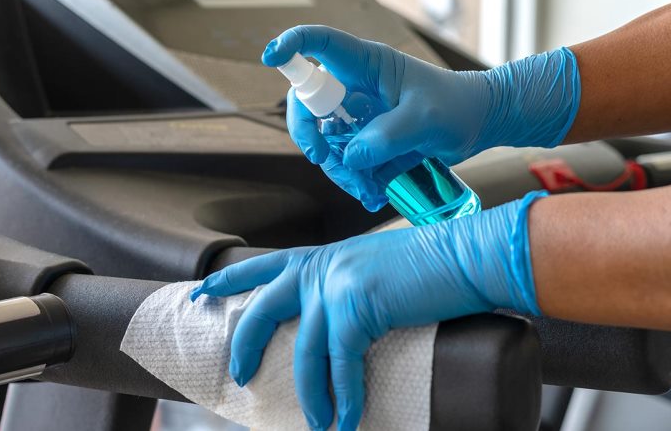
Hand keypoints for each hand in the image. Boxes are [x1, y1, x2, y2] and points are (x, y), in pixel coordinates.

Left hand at [191, 191, 545, 429]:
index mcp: (324, 257)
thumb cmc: (434, 267)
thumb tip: (343, 327)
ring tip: (316, 422)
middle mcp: (323, 267)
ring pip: (303, 350)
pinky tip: (347, 419)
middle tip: (240, 375)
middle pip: (263, 309)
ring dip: (309, 394)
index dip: (228, 282)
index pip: (262, 266)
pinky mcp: (357, 307)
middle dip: (245, 344)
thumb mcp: (377, 272)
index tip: (200, 294)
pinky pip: (339, 365)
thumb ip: (351, 291)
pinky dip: (344, 398)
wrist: (470, 255)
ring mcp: (337, 285)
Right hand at [263, 25, 579, 210]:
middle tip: (326, 161)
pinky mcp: (363, 138)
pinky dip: (353, 180)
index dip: (292, 45)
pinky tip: (373, 195)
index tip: (271, 57)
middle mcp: (352, 86)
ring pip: (324, 141)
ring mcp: (355, 113)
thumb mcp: (426, 119)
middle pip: (307, 104)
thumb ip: (389, 136)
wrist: (477, 124)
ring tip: (369, 192)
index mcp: (365, 64)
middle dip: (311, 137)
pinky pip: (343, 160)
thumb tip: (351, 157)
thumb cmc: (456, 106)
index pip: (320, 44)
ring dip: (338, 170)